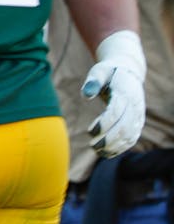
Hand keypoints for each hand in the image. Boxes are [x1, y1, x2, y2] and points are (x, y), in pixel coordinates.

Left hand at [83, 29, 146, 157]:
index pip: (116, 112)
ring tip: (97, 150)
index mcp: (125, 93)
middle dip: (108, 139)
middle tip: (92, 145)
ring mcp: (138, 116)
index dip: (104, 124)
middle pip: (124, 127)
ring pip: (130, 136)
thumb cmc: (109, 71)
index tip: (90, 131)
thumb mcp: (99, 71)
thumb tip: (86, 95)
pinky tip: (106, 153)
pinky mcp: (138, 122)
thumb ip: (93, 81)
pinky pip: (132, 138)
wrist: (129, 72)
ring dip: (114, 146)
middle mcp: (135, 106)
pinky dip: (121, 148)